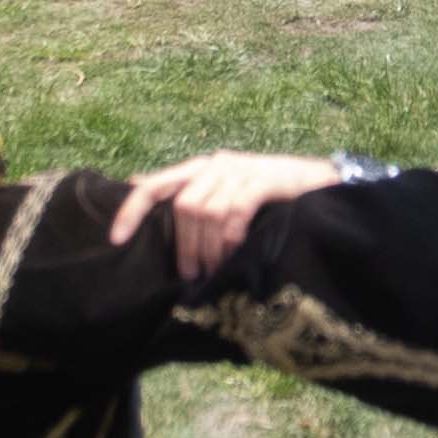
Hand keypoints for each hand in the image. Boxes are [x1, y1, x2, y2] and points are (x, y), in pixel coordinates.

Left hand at [109, 150, 343, 279]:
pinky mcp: (264, 180)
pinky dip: (230, 238)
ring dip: (208, 248)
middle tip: (193, 274)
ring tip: (214, 270)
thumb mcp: (227, 193)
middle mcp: (216, 163)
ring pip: (207, 212)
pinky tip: (235, 253)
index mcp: (201, 167)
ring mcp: (241, 170)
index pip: (155, 185)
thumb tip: (142, 192)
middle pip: (184, 207)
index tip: (116, 239)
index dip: (132, 210)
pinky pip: (235, 212)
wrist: (320, 181)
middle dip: (185, 246)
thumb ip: (194, 197)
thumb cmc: (270, 194)